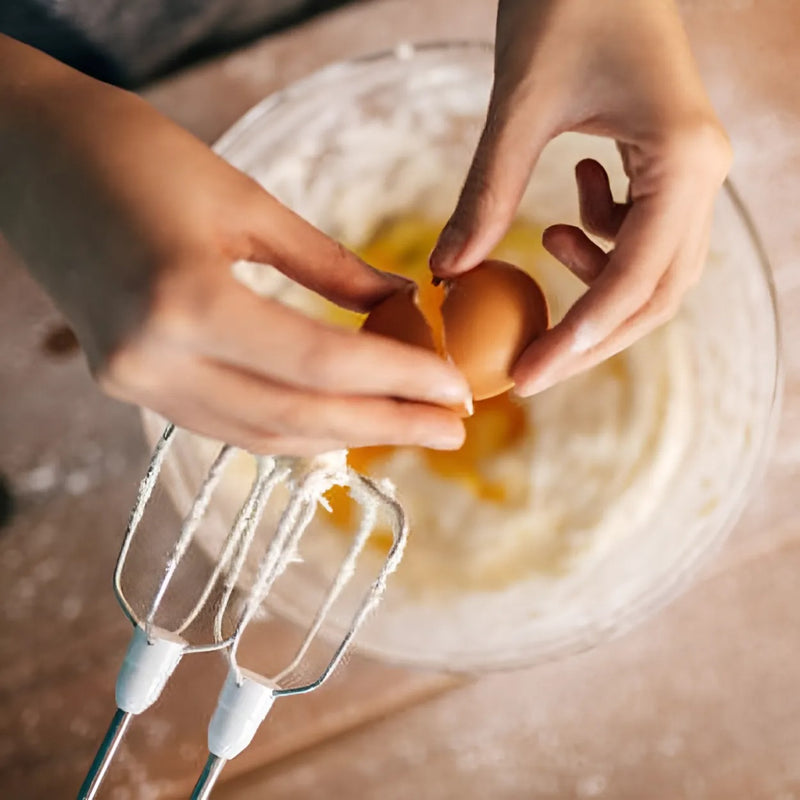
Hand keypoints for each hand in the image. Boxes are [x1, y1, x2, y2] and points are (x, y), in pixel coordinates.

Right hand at [0, 37, 469, 453]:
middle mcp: (152, 360)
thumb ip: (329, 268)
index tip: (455, 390)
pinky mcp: (130, 384)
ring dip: (343, 437)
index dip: (398, 381)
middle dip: (386, 427)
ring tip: (407, 427)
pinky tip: (338, 419)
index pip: (320, 363)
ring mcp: (134, 382)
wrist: (26, 158)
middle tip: (453, 429)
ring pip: (263, 435)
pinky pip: (228, 424)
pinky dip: (291, 427)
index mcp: (183, 301)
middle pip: (297, 417)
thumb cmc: (133, 153)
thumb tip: (399, 305)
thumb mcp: (245, 202)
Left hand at [430, 0, 731, 394]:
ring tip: (547, 238)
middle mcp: (703, 173)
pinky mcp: (669, 166)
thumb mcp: (519, 106)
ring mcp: (693, 171)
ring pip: (654, 270)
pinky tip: (570, 201)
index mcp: (682, 160)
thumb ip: (485, 194)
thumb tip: (447, 273)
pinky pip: (643, 233)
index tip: (528, 376)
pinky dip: (602, 239)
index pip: (636, 280)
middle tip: (529, 362)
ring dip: (598, 282)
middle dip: (591, 333)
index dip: (580, 338)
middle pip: (657, 293)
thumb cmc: (566, 4)